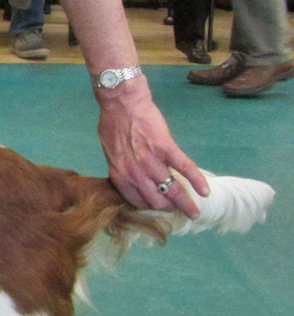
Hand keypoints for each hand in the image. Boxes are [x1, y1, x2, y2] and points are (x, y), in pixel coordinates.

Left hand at [96, 84, 208, 218]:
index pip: (138, 203)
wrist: (122, 104)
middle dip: (169, 209)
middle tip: (179, 211)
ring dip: (185, 203)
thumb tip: (131, 183)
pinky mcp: (166, 148)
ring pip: (172, 190)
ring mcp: (152, 162)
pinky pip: (185, 168)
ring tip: (195, 211)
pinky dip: (198, 181)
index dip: (151, 208)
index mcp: (120, 177)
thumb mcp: (111, 156)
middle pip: (157, 202)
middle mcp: (135, 174)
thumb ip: (122, 171)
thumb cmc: (112, 127)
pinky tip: (206, 192)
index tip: (160, 209)